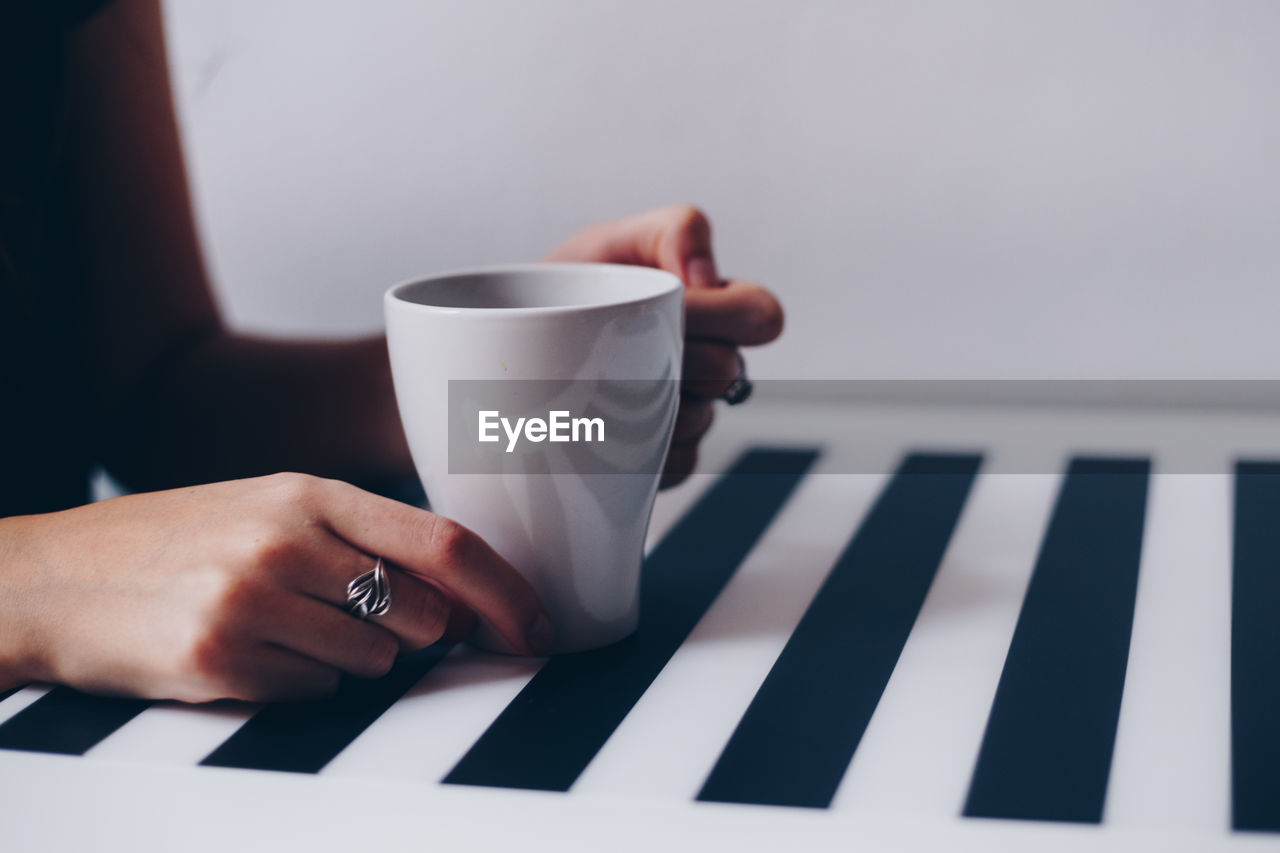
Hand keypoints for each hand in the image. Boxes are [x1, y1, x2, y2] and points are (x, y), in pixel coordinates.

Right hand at [0, 474, 552, 700]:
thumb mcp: (272, 509)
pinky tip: (247, 652)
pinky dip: (299, 685)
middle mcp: (288, 541)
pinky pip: (315, 694)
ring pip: (373, 663)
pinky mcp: (222, 661)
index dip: (507, 592)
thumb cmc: (180, 541)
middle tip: (356, 621)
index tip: (540, 628)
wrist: (54, 578)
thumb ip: (364, 541)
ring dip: (350, 659)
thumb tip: (459, 602)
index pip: (444, 542)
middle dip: (416, 635)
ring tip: (281, 627)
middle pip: (420, 614)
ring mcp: (254, 602)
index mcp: (310, 494)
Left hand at [546, 205, 783, 486]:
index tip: (677, 309)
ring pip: (699, 422)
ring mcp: (688, 417)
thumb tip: (703, 276)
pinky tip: (606, 433)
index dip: (728, 317)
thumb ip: (673, 231)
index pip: (761, 316)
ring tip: (601, 387)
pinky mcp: (664, 464)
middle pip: (727, 371)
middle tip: (623, 346)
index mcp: (710, 308)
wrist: (511, 355)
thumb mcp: (607, 244)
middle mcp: (707, 364)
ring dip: (651, 406)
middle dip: (673, 356)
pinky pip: (674, 466)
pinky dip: (639, 452)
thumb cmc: (561, 298)